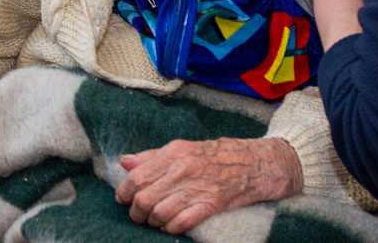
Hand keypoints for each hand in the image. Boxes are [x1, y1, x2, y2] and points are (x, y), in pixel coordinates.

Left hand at [114, 137, 302, 234]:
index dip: (124, 192)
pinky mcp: (212, 204)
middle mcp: (183, 169)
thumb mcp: (181, 148)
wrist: (254, 163)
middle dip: (137, 212)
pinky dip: (171, 228)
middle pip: (145, 198)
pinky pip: (182, 222)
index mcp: (173, 153)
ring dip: (153, 222)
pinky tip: (171, 226)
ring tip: (155, 221)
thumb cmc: (214, 156)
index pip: (137, 176)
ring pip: (160, 212)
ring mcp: (198, 187)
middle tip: (138, 215)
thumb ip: (151, 157)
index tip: (123, 198)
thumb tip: (124, 162)